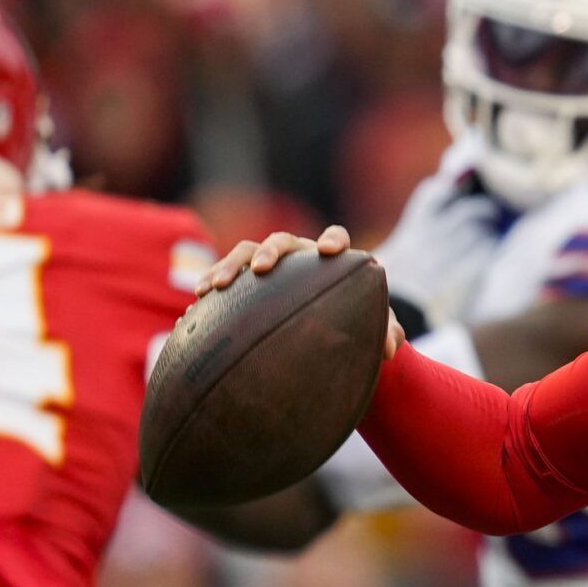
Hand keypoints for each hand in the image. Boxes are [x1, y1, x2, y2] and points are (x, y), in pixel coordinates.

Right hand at [194, 224, 403, 358]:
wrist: (329, 327)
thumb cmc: (355, 323)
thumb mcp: (374, 329)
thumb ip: (387, 332)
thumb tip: (392, 348)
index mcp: (331, 261)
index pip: (335, 238)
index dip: (333, 239)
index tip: (329, 251)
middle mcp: (299, 257)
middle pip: (282, 241)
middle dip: (270, 251)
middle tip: (260, 269)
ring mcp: (270, 268)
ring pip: (245, 253)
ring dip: (228, 266)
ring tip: (214, 288)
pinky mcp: (246, 284)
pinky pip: (224, 279)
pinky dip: (211, 287)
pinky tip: (194, 309)